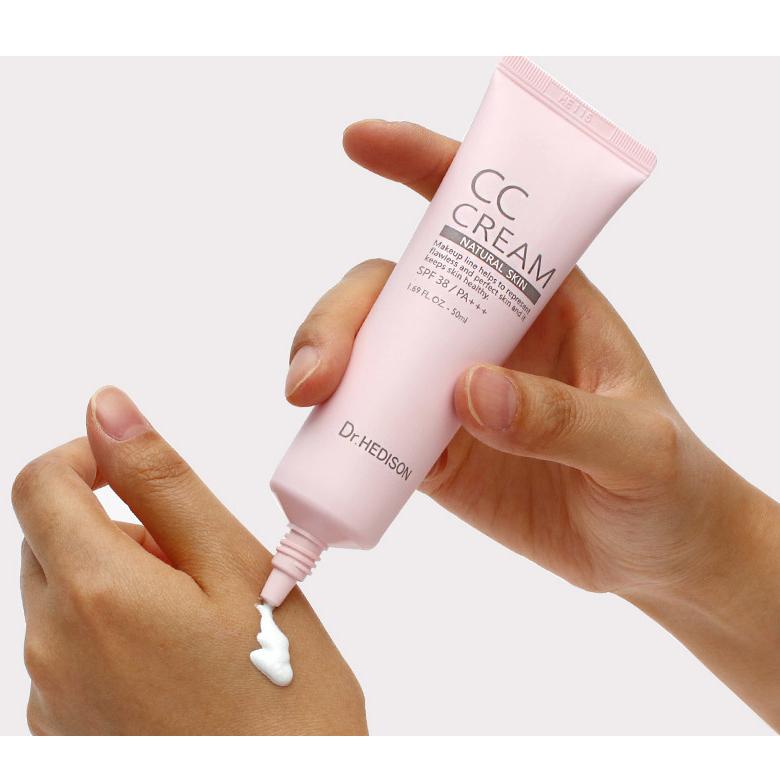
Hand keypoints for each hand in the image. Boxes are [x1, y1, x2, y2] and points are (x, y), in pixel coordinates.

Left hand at [13, 387, 366, 734]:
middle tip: (196, 563)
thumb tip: (109, 409)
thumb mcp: (237, 565)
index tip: (138, 471)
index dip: (87, 457)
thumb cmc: (282, 692)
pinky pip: (70, 653)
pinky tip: (180, 667)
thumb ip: (163, 482)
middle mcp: (51, 650)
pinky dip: (113, 634)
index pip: (41, 484)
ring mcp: (52, 702)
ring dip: (118, 582)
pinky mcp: (65, 736)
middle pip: (52, 541)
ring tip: (200, 622)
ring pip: (63, 597)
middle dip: (115, 527)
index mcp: (95, 594)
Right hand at [286, 119, 779, 726]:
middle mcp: (482, 334)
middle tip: (316, 376)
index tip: (358, 143)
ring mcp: (447, 392)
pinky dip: (335, 430)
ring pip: (365, 356)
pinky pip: (368, 427)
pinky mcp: (430, 451)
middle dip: (340, 317)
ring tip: (308, 403)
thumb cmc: (666, 482)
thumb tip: (469, 391)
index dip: (417, 165)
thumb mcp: (635, 445)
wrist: (650, 554)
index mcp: (540, 300)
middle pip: (389, 293)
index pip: (476, 217)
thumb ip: (562, 419)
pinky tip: (321, 446)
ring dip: (322, 368)